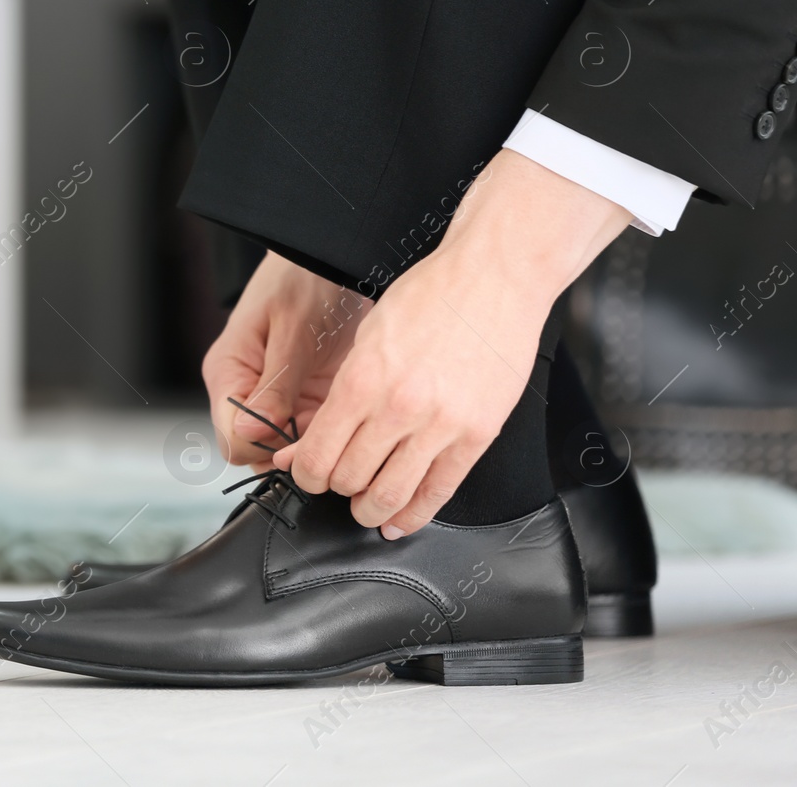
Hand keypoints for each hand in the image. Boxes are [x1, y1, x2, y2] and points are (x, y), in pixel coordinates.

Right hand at [201, 252, 369, 469]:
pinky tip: (352, 419)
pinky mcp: (305, 398)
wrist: (335, 254)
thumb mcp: (294, 330)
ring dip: (316, 445)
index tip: (302, 439)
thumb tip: (249, 434)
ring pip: (287, 449)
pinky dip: (333, 434)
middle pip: (257, 451)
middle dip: (293, 452)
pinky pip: (314, 434)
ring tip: (345, 426)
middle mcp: (246, 390)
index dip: (266, 448)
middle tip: (330, 435)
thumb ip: (275, 385)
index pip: (232, 439)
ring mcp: (276, 398)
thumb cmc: (307, 278)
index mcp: (228, 372)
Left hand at [272, 149, 631, 536]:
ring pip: (392, 494)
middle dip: (336, 488)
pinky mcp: (478, 434)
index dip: (304, 474)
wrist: (493, 277)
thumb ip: (340, 392)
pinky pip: (441, 490)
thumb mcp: (365, 335)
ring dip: (370, 509)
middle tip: (337, 483)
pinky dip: (415, 513)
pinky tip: (401, 520)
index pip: (318, 454)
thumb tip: (310, 439)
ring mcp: (441, 425)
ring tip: (366, 507)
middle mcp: (398, 408)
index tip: (305, 474)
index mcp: (361, 381)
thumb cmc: (429, 296)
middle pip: (350, 479)